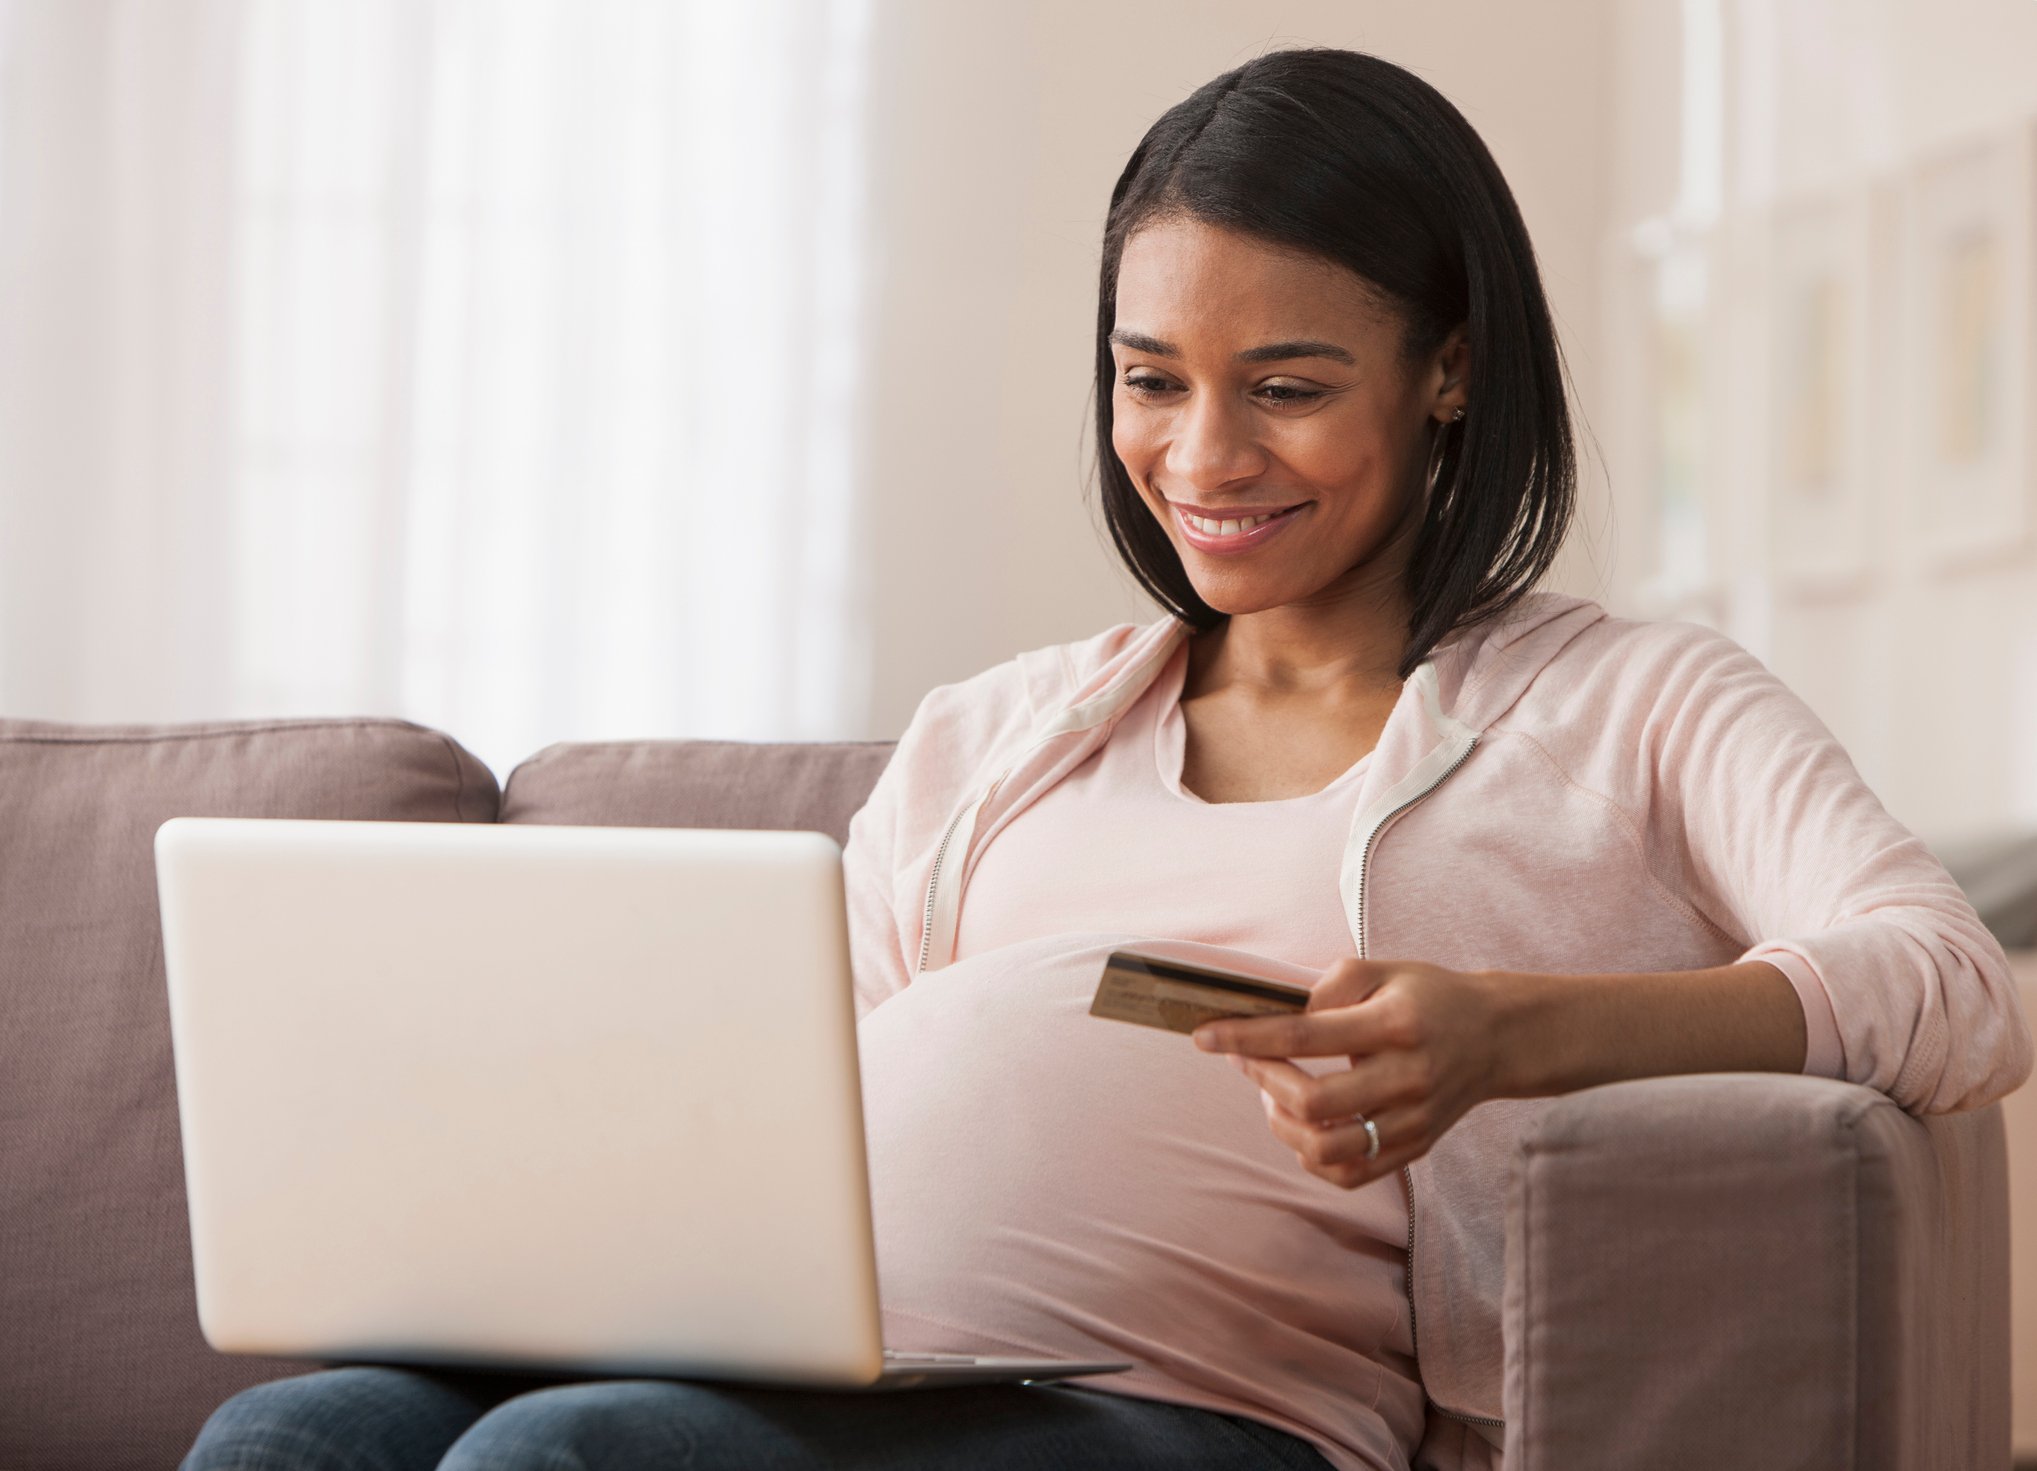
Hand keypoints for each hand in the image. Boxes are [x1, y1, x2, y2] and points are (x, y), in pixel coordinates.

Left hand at [1191, 958, 1509, 1189]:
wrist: (1495, 1037)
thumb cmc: (1428, 997)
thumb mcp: (1383, 969)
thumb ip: (1329, 985)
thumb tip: (1279, 1014)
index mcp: (1395, 1025)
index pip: (1304, 1036)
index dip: (1247, 1037)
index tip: (1204, 1035)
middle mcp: (1407, 1078)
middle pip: (1313, 1102)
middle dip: (1262, 1080)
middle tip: (1247, 1059)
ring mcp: (1413, 1121)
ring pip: (1327, 1149)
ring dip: (1281, 1124)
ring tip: (1273, 1096)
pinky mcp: (1415, 1148)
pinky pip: (1349, 1174)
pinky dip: (1311, 1156)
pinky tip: (1302, 1126)